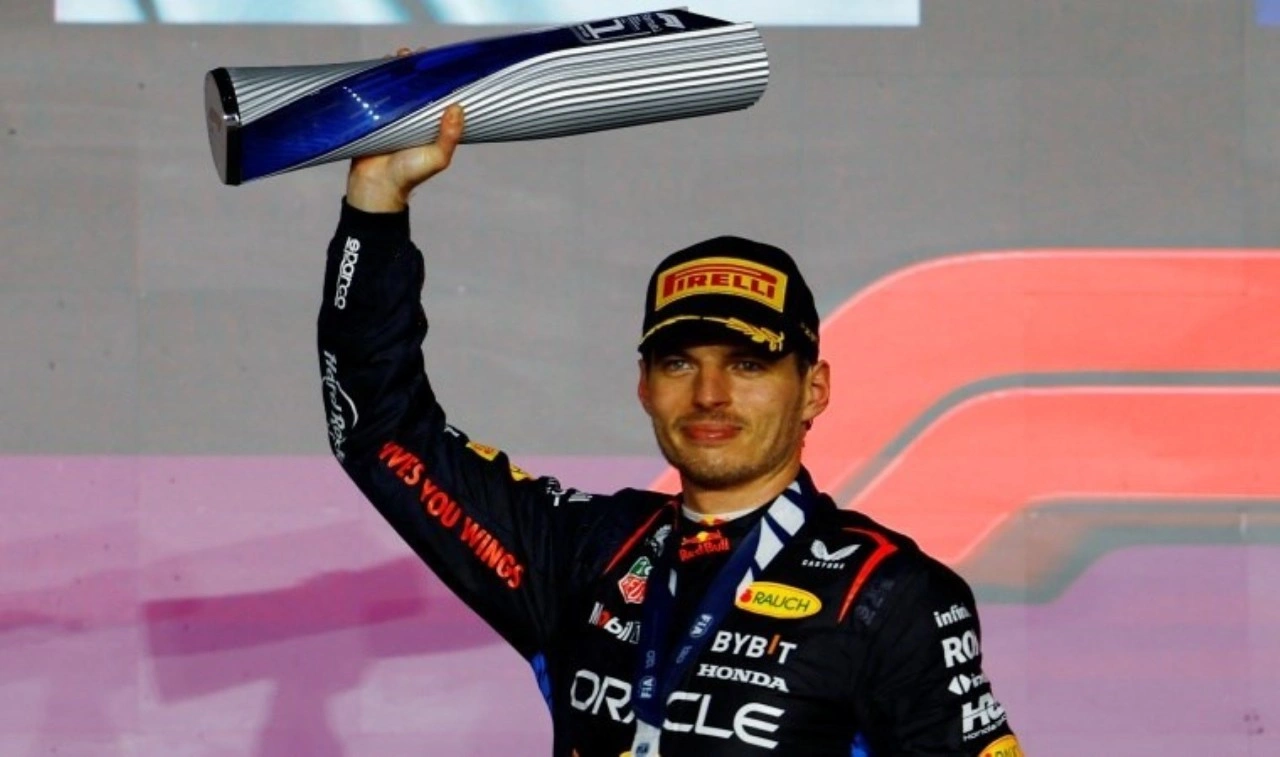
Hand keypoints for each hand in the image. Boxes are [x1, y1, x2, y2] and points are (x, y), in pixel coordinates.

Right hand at [346, 49, 464, 212]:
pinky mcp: (371, 116)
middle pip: (415, 87)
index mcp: (430, 125)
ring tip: (398, 57)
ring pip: (395, 87)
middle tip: (415, 55)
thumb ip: (449, 136)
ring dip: (396, 71)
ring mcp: (390, 115)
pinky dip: (375, 82)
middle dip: (415, 70)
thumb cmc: (410, 174)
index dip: (439, 80)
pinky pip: (374, 94)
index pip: (437, 96)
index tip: (440, 63)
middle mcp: (412, 117)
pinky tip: (377, 69)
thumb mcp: (437, 158)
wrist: (376, 186)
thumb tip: (458, 108)